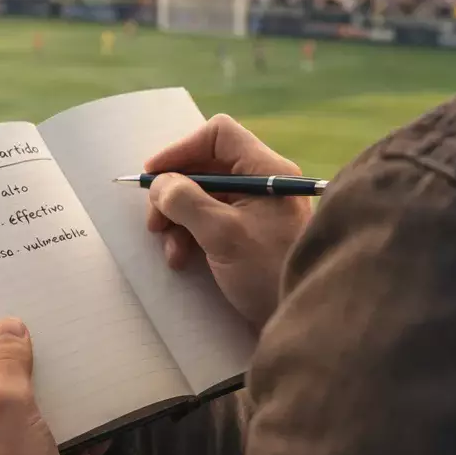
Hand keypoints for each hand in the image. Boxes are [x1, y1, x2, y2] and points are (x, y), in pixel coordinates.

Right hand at [145, 114, 312, 326]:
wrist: (300, 318)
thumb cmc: (268, 272)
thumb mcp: (221, 234)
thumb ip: (186, 201)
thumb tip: (160, 183)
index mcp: (266, 171)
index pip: (218, 136)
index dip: (182, 150)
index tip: (155, 175)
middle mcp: (263, 183)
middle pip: (206, 167)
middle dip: (175, 192)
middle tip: (155, 220)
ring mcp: (257, 209)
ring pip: (204, 196)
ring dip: (178, 218)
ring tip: (170, 248)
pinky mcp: (249, 234)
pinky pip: (211, 220)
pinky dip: (190, 235)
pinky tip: (182, 259)